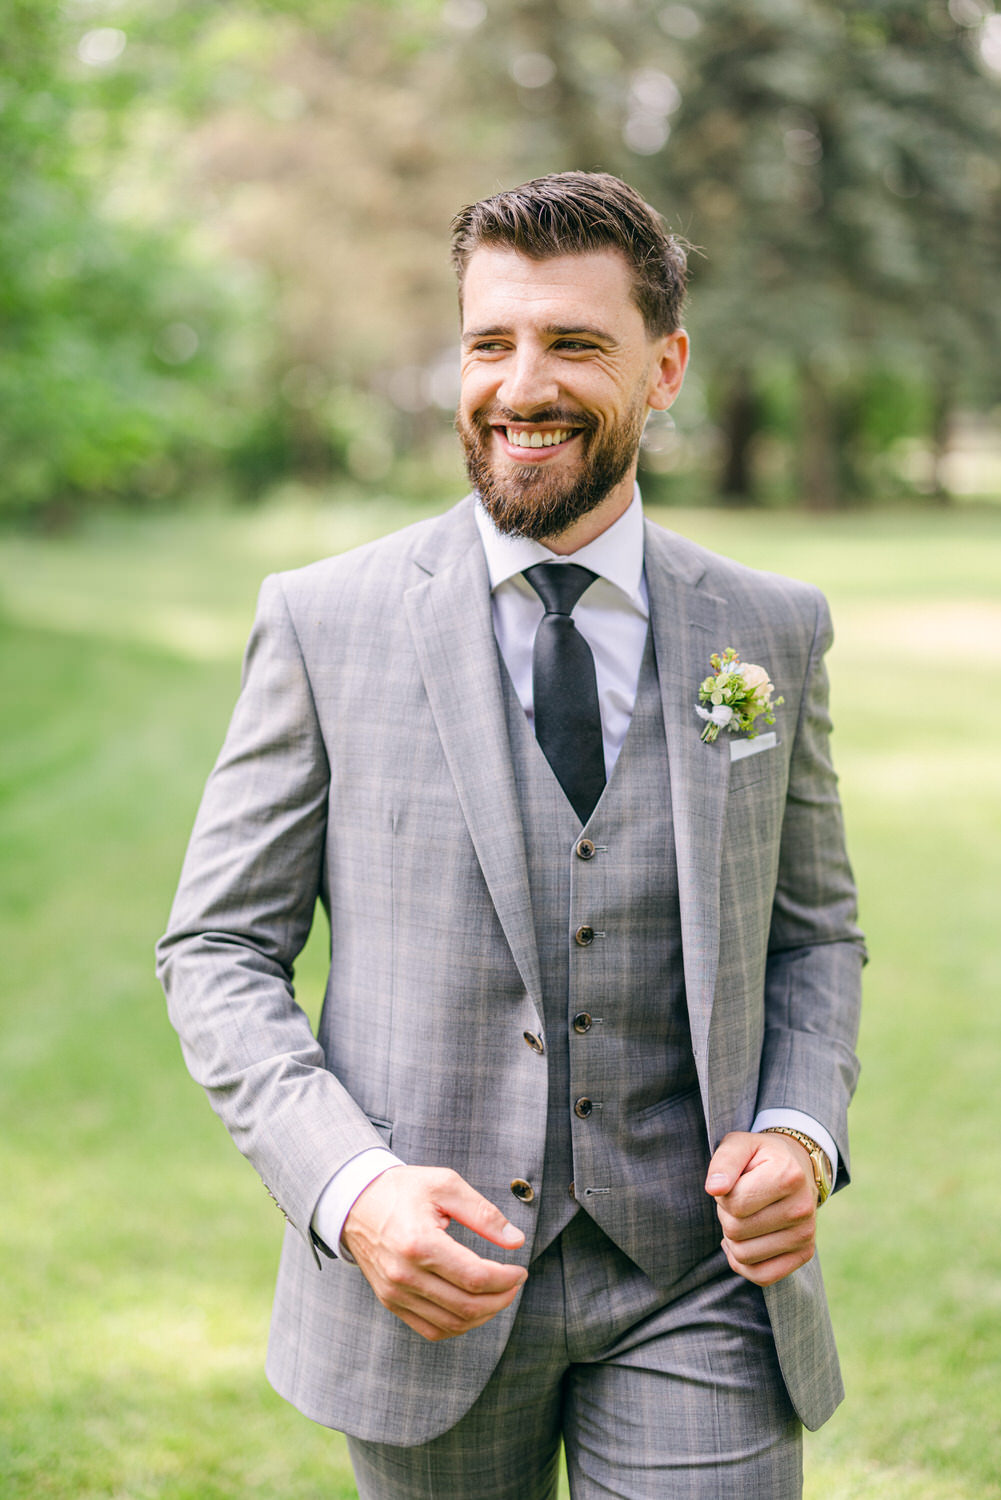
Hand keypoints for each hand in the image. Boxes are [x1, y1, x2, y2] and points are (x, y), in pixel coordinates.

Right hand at [340, 1165, 527, 1341]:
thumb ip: (483, 1213)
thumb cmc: (403, 1189)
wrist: (356, 1201)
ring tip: (498, 1295)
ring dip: (483, 1316)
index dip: (506, 1279)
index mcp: (419, 1243)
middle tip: (514, 1284)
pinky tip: (473, 1308)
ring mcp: (395, 1292)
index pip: (474, 1277)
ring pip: (452, 1324)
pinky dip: (458, 1325)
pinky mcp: (391, 1301)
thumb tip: (515, 1241)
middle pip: (466, 1306)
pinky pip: (431, 1329)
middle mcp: (404, 1274)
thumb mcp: (445, 1185)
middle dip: (501, 1299)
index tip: (520, 1270)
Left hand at [705, 1131, 817, 1286]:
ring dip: (734, 1237)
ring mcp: (806, 1235)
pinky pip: (762, 1276)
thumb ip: (724, 1162)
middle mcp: (802, 1208)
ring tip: (746, 1216)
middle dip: (727, 1214)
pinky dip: (744, 1263)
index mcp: (787, 1176)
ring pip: (744, 1256)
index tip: (734, 1183)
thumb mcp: (740, 1145)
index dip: (723, 1194)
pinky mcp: (805, 1254)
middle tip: (740, 1198)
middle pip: (736, 1230)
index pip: (734, 1203)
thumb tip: (714, 1189)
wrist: (797, 1167)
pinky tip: (745, 1241)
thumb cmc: (760, 1156)